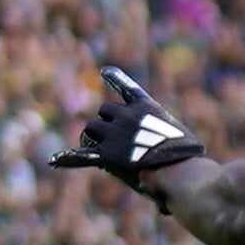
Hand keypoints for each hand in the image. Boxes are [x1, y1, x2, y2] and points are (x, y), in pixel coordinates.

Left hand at [46, 65, 204, 194]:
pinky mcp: (107, 154)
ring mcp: (115, 133)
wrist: (180, 171)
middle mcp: (128, 115)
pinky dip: (68, 157)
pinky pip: (82, 154)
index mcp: (147, 107)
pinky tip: (55, 160)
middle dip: (105, 124)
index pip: (127, 87)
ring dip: (94, 138)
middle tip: (111, 141)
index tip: (105, 71)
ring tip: (103, 153)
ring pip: (91, 129)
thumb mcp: (182, 144)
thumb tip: (164, 174)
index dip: (115, 78)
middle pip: (104, 111)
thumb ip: (166, 147)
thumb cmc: (188, 162)